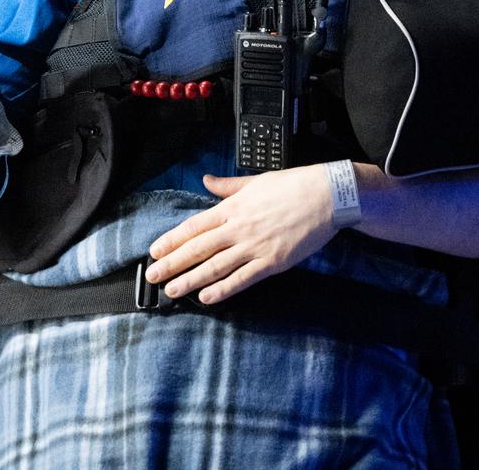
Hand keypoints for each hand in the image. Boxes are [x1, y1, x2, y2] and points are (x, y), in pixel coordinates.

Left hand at [144, 166, 335, 303]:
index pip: (194, 226)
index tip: (154, 250)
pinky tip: (206, 298)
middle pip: (198, 248)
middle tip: (153, 276)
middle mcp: (239, 227)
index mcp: (233, 207)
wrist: (326, 196)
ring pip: (215, 266)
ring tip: (172, 290)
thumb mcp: (255, 181)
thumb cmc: (292, 185)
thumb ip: (227, 186)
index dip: (171, 240)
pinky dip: (223, 290)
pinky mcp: (272, 262)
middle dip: (173, 263)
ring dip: (191, 280)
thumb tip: (206, 180)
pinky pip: (242, 279)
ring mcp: (254, 246)